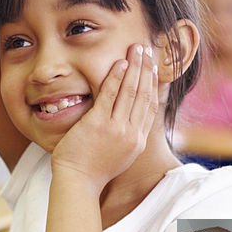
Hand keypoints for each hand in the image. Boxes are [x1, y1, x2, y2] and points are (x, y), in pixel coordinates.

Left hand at [51, 43, 158, 190]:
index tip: (153, 68)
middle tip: (148, 49)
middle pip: (144, 94)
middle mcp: (132, 134)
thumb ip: (128, 138)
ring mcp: (116, 128)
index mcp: (138, 141)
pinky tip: (120, 63)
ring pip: (131, 91)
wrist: (78, 182)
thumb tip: (130, 122)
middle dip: (147, 69)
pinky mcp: (98, 124)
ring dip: (136, 66)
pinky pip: (110, 95)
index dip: (153, 84)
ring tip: (137, 49)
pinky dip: (116, 77)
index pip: (150, 106)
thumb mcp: (120, 155)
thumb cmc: (93, 170)